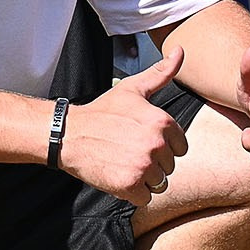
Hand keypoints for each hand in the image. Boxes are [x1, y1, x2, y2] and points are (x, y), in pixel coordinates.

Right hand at [61, 50, 191, 204]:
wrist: (69, 135)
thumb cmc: (102, 112)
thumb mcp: (133, 89)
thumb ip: (161, 73)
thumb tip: (181, 51)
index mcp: (162, 121)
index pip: (180, 147)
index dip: (162, 147)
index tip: (141, 141)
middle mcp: (156, 143)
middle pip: (170, 166)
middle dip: (153, 163)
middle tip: (128, 152)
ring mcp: (143, 165)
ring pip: (160, 182)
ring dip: (144, 179)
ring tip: (123, 163)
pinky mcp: (129, 185)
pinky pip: (146, 197)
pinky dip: (133, 193)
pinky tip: (118, 177)